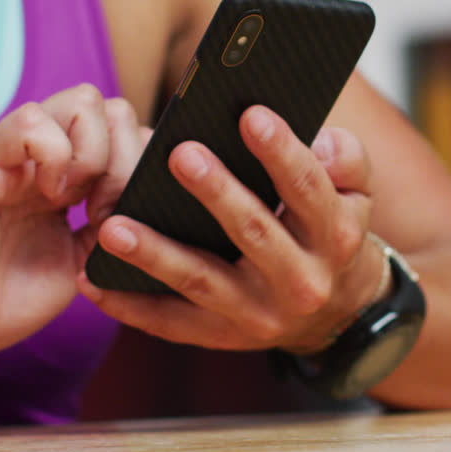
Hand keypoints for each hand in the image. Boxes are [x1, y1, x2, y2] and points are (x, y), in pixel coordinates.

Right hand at [0, 85, 146, 357]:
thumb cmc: (3, 295)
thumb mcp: (82, 260)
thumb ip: (116, 225)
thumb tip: (160, 202)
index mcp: (69, 175)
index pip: (129, 131)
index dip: (141, 168)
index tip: (126, 218)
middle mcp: (45, 154)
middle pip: (115, 107)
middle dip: (127, 159)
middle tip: (103, 210)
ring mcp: (17, 152)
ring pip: (85, 101)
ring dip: (96, 155)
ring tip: (75, 203)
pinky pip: (33, 121)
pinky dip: (56, 156)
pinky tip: (49, 197)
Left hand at [80, 105, 386, 353]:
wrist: (339, 315)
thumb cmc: (332, 233)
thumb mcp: (357, 195)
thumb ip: (347, 160)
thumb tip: (319, 139)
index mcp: (334, 237)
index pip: (308, 190)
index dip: (282, 152)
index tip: (251, 114)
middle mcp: (299, 281)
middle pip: (253, 233)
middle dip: (216, 193)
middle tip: (180, 154)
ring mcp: (258, 315)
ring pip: (201, 282)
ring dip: (155, 255)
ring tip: (112, 227)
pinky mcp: (222, 337)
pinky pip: (170, 324)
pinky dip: (129, 305)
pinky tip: (93, 279)